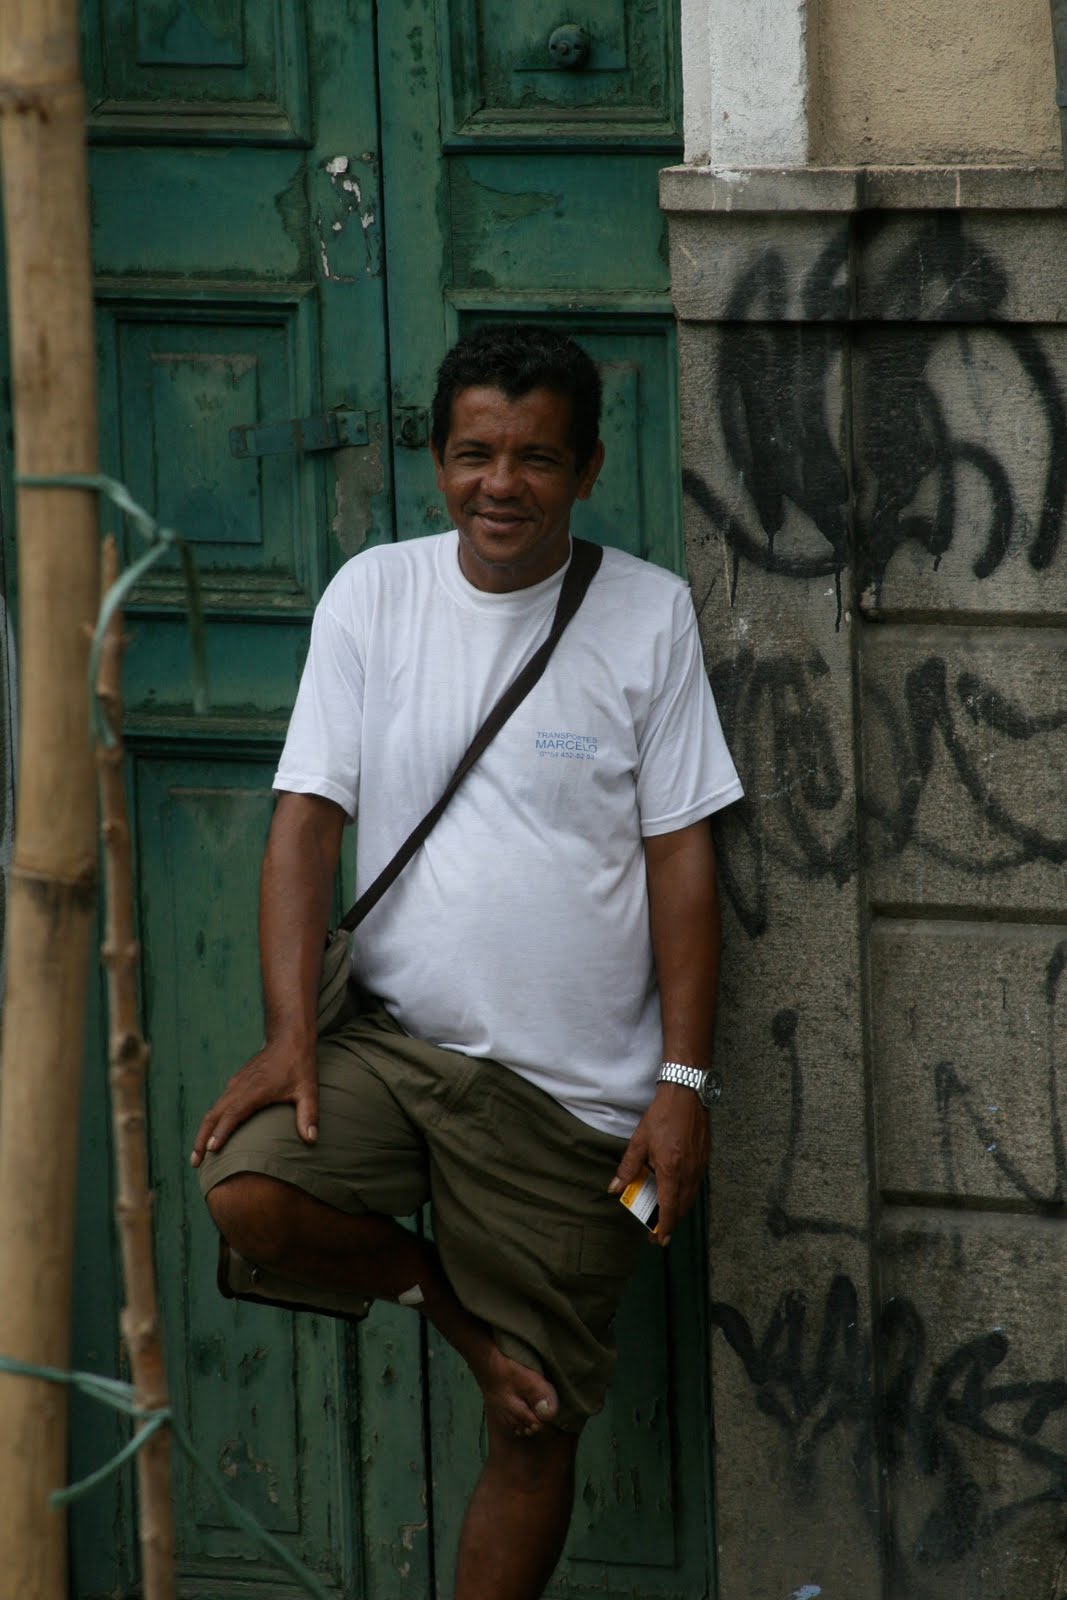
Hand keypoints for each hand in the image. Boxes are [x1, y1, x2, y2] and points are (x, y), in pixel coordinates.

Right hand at [189, 1037, 318, 1166]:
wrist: (288, 1038)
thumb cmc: (299, 1065)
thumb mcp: (309, 1089)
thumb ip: (309, 1114)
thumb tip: (312, 1139)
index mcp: (256, 1090)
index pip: (234, 1113)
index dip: (221, 1131)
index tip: (211, 1149)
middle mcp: (240, 1087)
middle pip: (214, 1114)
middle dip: (202, 1139)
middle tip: (195, 1162)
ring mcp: (236, 1084)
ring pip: (213, 1110)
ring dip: (203, 1132)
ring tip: (197, 1155)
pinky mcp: (235, 1083)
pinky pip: (219, 1104)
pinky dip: (211, 1121)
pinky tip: (211, 1134)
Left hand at [609, 1083, 709, 1245]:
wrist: (687, 1094)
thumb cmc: (662, 1116)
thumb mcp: (639, 1141)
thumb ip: (628, 1167)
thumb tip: (615, 1188)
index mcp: (672, 1171)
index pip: (669, 1208)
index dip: (664, 1227)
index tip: (659, 1240)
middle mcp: (689, 1173)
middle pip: (682, 1207)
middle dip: (671, 1223)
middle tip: (658, 1232)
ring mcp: (700, 1166)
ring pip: (690, 1197)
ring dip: (679, 1209)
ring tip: (666, 1215)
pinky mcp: (705, 1158)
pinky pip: (696, 1185)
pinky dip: (686, 1195)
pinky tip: (677, 1191)